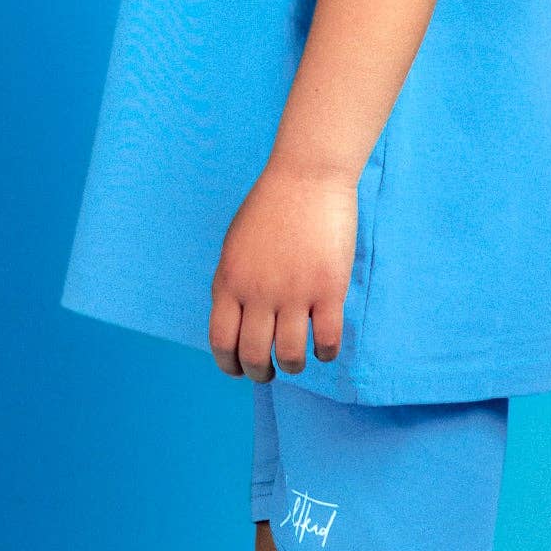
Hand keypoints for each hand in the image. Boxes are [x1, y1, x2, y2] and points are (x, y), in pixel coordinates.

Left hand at [209, 158, 357, 379]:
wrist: (306, 177)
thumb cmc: (270, 208)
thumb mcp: (235, 246)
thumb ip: (232, 284)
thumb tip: (235, 321)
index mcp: (229, 281)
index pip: (221, 341)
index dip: (229, 365)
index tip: (238, 370)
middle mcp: (258, 292)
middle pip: (253, 355)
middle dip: (259, 373)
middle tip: (268, 373)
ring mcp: (294, 292)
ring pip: (290, 355)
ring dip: (292, 366)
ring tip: (296, 362)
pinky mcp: (328, 289)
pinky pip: (326, 340)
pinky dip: (325, 353)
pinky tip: (324, 348)